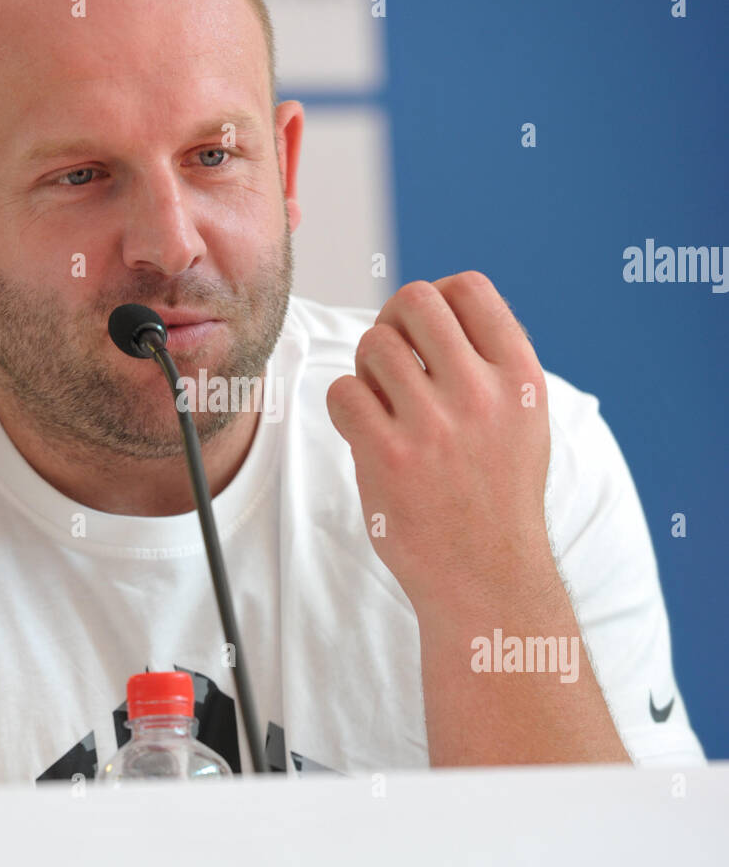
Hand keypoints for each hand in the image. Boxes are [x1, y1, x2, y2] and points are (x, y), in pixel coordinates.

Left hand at [326, 272, 555, 620]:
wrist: (488, 578)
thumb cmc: (498, 493)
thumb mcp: (524, 418)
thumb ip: (491, 360)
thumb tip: (440, 298)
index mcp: (520, 377)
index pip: (469, 288)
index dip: (437, 297)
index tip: (426, 334)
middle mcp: (481, 393)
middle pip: (414, 301)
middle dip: (393, 322)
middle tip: (393, 361)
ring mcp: (434, 426)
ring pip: (373, 344)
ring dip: (366, 368)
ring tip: (381, 405)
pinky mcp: (388, 457)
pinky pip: (343, 392)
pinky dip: (345, 405)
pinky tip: (364, 430)